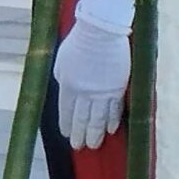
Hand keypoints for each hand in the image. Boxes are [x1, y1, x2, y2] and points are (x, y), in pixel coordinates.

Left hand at [55, 0, 135, 149]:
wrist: (102, 31)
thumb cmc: (78, 42)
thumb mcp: (61, 61)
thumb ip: (63, 79)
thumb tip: (65, 93)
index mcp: (67, 85)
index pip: (66, 112)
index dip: (66, 125)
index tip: (67, 135)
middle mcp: (84, 92)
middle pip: (82, 119)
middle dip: (80, 134)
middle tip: (80, 147)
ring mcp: (102, 92)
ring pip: (98, 119)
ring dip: (95, 133)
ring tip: (93, 145)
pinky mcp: (118, 88)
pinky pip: (115, 109)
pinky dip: (111, 121)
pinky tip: (110, 131)